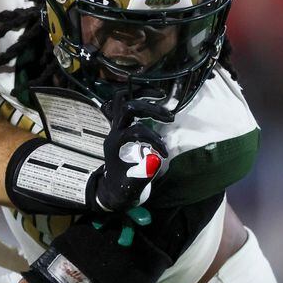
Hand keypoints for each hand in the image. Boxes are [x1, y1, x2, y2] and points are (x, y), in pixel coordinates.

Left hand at [88, 93, 172, 211]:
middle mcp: (114, 132)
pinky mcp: (121, 126)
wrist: (113, 188)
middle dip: (150, 109)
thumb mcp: (134, 186)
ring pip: (122, 100)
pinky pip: (123, 103)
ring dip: (142, 95)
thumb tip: (156, 158)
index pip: (135, 131)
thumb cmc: (123, 187)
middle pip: (127, 108)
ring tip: (161, 95)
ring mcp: (115, 127)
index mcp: (115, 145)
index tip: (165, 154)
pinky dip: (137, 97)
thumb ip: (144, 173)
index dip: (153, 140)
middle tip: (170, 117)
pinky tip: (154, 97)